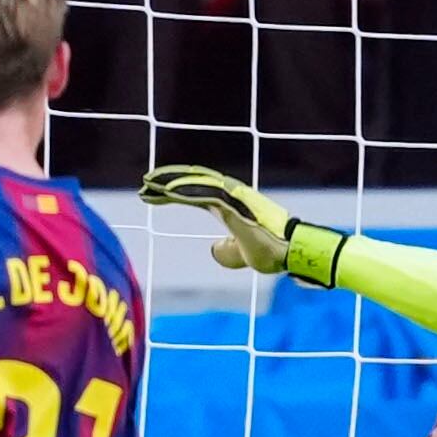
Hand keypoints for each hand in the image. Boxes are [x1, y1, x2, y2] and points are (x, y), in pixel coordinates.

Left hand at [140, 163, 314, 274]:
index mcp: (229, 206)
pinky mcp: (232, 203)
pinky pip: (202, 194)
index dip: (174, 192)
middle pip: (192, 182)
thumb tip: (213, 249)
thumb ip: (227, 251)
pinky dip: (183, 190)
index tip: (152, 195)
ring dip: (170, 181)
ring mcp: (231, 197)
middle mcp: (229, 195)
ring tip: (149, 182)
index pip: (195, 194)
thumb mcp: (242, 255)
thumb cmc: (272, 252)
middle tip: (145, 181)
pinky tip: (165, 190)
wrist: (291, 252)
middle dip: (167, 180)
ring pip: (194, 184)